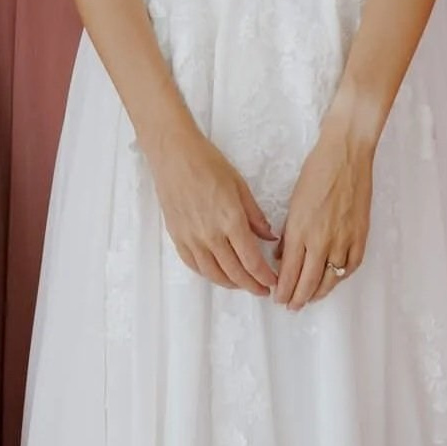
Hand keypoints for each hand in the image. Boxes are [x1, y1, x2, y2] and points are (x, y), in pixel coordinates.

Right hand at [150, 123, 277, 294]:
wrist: (174, 156)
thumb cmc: (208, 164)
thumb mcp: (240, 186)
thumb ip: (255, 216)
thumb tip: (270, 236)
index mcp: (231, 220)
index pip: (251, 260)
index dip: (264, 276)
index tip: (272, 282)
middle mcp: (210, 235)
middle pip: (234, 272)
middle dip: (251, 285)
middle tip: (262, 289)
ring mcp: (191, 238)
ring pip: (213, 274)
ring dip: (231, 284)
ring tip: (243, 284)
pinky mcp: (177, 237)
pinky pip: (194, 265)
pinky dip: (208, 274)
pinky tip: (217, 273)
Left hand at [274, 113, 373, 308]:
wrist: (346, 154)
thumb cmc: (317, 171)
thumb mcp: (294, 202)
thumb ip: (289, 232)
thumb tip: (284, 256)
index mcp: (300, 230)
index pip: (289, 271)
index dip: (283, 289)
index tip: (278, 297)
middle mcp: (321, 240)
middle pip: (308, 282)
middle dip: (297, 298)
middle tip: (291, 306)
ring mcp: (343, 239)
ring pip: (330, 279)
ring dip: (319, 292)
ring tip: (310, 298)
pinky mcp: (361, 235)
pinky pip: (351, 266)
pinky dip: (341, 276)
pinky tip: (334, 280)